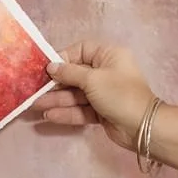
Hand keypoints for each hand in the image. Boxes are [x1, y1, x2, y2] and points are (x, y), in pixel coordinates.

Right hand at [35, 41, 155, 151]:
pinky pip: (81, 108)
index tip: (47, 68)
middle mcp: (105, 72)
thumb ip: (69, 72)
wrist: (142, 126)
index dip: (63, 58)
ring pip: (76, 94)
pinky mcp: (101, 111)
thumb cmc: (119, 94)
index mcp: (109, 56)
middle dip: (55, 84)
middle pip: (75, 75)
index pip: (81, 51)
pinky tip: (50, 116)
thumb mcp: (93, 79)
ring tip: (36, 106)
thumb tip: (51, 66)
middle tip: (35, 90)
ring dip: (57, 100)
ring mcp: (103, 93)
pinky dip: (67, 112)